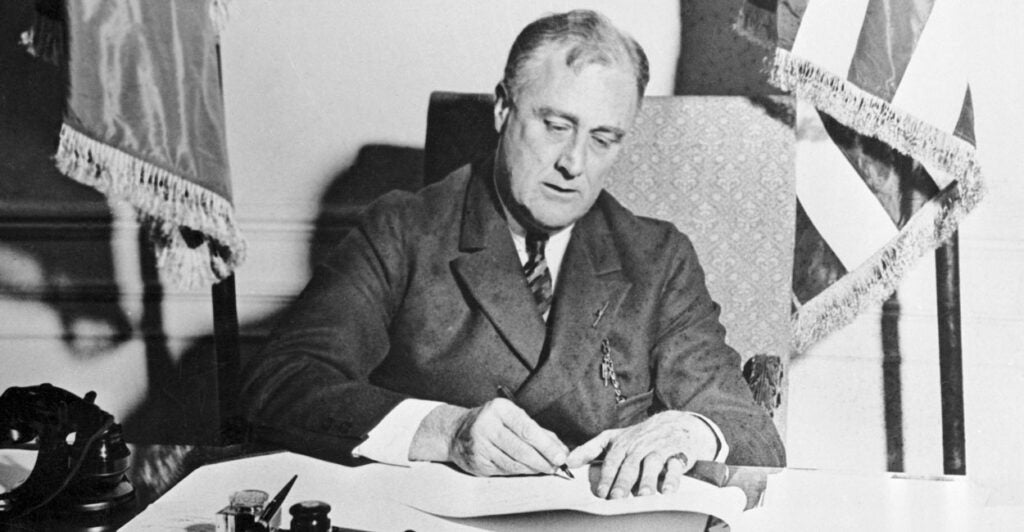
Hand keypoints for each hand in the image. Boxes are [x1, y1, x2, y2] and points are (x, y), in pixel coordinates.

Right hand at [410, 399, 568, 476]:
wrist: (456, 433)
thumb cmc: (492, 423)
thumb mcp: (512, 418)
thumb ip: (538, 432)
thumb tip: (561, 448)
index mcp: (499, 409)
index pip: (527, 429)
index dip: (546, 445)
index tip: (561, 455)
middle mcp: (487, 425)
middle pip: (521, 448)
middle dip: (542, 460)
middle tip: (556, 466)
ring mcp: (480, 445)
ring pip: (513, 463)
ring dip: (533, 468)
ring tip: (545, 469)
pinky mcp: (477, 462)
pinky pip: (504, 470)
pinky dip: (519, 472)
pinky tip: (528, 470)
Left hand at [566, 410, 716, 498]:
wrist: (677, 423)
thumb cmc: (640, 435)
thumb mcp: (615, 438)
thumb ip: (591, 449)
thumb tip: (568, 462)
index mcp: (624, 444)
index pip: (613, 461)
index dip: (607, 476)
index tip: (601, 492)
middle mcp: (640, 446)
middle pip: (631, 464)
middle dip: (623, 481)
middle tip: (616, 497)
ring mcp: (659, 449)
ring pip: (652, 464)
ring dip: (647, 480)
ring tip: (642, 495)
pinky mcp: (678, 455)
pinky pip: (675, 467)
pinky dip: (672, 479)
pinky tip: (667, 490)